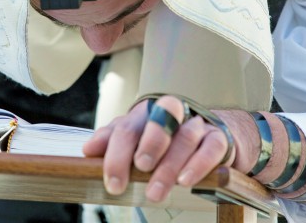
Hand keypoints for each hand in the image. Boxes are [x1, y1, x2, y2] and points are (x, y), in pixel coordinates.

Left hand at [83, 95, 233, 201]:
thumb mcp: (136, 140)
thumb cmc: (164, 142)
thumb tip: (88, 149)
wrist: (208, 137)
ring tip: (157, 191)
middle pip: (160, 118)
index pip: (128, 127)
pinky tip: (186, 180)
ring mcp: (197, 124)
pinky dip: (198, 163)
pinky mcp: (218, 138)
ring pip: (185, 136)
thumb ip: (112, 142)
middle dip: (149, 144)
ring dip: (169, 165)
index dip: (117, 153)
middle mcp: (172, 113)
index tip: (113, 182)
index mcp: (146, 114)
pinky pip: (211, 147)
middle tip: (140, 169)